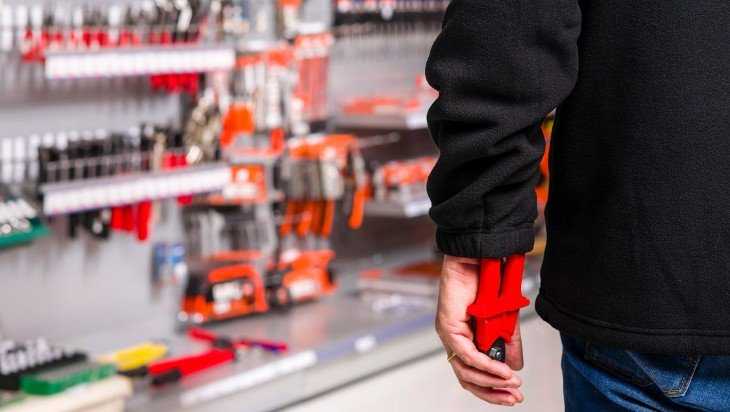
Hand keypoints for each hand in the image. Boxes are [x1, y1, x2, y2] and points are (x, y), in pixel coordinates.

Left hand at [436, 255, 524, 405]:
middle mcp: (455, 339)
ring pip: (465, 370)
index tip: (514, 394)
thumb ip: (509, 344)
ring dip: (491, 380)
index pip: (473, 374)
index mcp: (466, 339)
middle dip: (493, 392)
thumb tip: (516, 368)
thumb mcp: (504, 320)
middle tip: (514, 397)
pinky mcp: (448, 326)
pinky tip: (500, 370)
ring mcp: (449, 334)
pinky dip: (485, 364)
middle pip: (467, 377)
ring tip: (511, 382)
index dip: (493, 388)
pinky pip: (466, 353)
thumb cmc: (486, 283)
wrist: (478, 259)